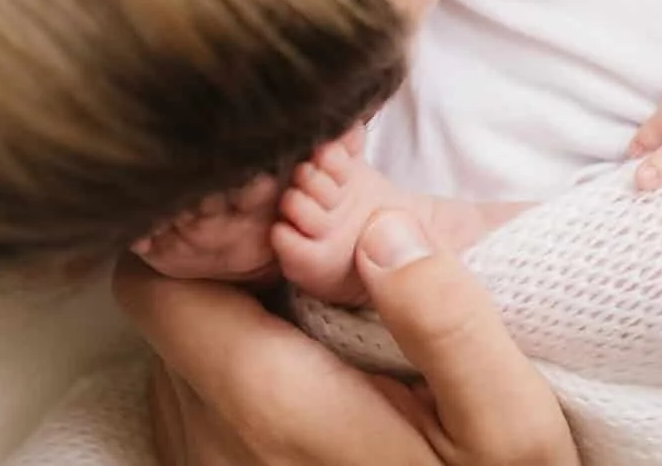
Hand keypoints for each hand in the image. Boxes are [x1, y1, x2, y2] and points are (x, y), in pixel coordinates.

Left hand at [118, 211, 574, 465]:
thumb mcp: (506, 425)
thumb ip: (448, 321)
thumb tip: (385, 230)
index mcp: (270, 404)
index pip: (155, 280)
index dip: (210, 232)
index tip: (282, 219)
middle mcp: (207, 439)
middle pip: (173, 307)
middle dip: (236, 270)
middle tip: (323, 261)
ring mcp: (199, 464)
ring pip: (183, 348)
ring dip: (241, 319)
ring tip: (327, 321)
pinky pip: (196, 395)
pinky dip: (243, 369)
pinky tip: (316, 375)